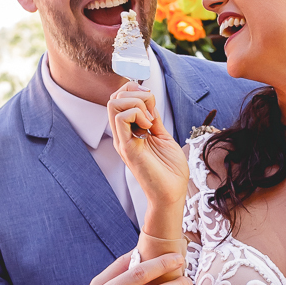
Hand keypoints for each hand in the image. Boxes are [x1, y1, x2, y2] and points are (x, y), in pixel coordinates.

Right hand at [108, 83, 188, 211]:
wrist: (171, 194)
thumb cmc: (170, 171)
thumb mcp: (164, 137)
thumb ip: (154, 120)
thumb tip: (149, 101)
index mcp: (130, 132)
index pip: (120, 99)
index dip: (134, 90)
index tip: (151, 99)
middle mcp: (123, 135)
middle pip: (114, 98)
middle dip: (135, 93)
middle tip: (151, 109)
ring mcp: (123, 140)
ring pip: (113, 103)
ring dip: (136, 103)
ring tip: (150, 120)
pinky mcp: (127, 146)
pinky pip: (121, 117)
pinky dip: (137, 113)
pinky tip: (149, 127)